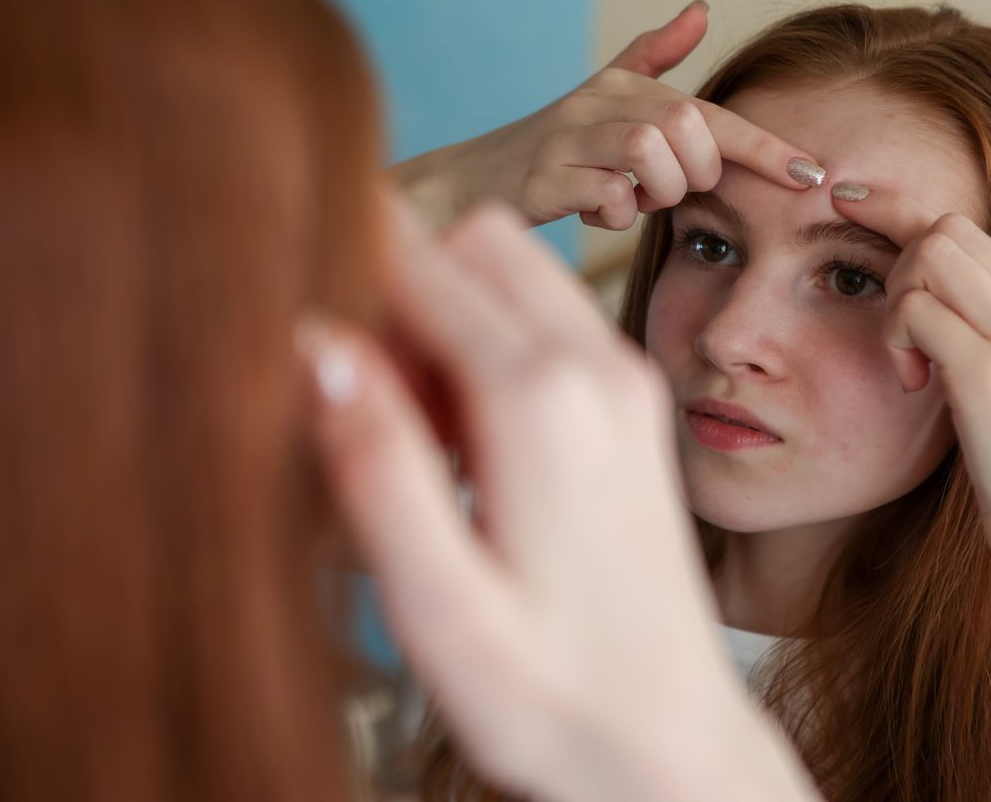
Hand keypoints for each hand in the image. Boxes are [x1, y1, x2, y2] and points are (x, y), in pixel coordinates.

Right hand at [300, 194, 818, 801]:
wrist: (674, 747)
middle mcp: (597, 365)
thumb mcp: (439, 606)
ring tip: (420, 436)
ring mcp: (625, 381)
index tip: (315, 349)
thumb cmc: (552, 696)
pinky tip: (469, 446)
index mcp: (541, 399)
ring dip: (449, 317)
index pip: (422, 261)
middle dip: (406, 288)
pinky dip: (491, 347)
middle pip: (476, 243)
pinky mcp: (632, 407)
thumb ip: (376, 467)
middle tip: (374, 402)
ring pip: (514, 274)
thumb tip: (316, 346)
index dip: (350, 281)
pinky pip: (547, 323)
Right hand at [393, 1, 823, 229]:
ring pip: (651, 156)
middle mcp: (600, 102)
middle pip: (686, 129)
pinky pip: (609, 198)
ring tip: (626, 201)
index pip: (711, 114)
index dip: (766, 146)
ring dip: (652, 194)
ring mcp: (568, 139)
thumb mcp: (602, 99)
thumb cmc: (548, 150)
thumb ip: (651, 57)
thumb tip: (700, 9)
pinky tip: (595, 214)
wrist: (467, 184)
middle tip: (660, 192)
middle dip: (691, 175)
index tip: (814, 176)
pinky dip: (614, 216)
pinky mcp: (542, 180)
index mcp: (624, 87)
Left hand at [833, 188, 990, 578]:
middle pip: (946, 230)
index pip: (970, 233)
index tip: (850, 204)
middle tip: (894, 334)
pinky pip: (915, 309)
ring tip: (907, 364)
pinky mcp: (989, 373)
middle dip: (895, 264)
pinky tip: (910, 382)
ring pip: (930, 255)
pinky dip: (895, 336)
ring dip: (896, 300)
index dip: (902, 214)